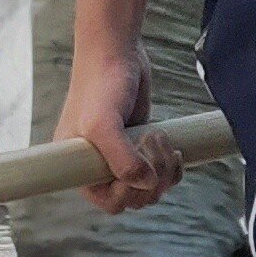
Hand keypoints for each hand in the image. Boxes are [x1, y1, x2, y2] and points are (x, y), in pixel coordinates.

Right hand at [56, 45, 172, 212]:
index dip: (128, 193)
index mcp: (80, 168)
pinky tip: (175, 150)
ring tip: (160, 138)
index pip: (109, 203)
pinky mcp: (142, 146)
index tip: (136, 165)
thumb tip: (147, 184)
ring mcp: (123, 157)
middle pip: (135, 198)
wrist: (116, 53)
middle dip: (151, 178)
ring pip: (152, 187)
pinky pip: (162, 174)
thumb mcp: (103, 124)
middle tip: (153, 143)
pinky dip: (173, 168)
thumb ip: (121, 159)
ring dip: (165, 170)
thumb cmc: (100, 85)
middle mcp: (100, 166)